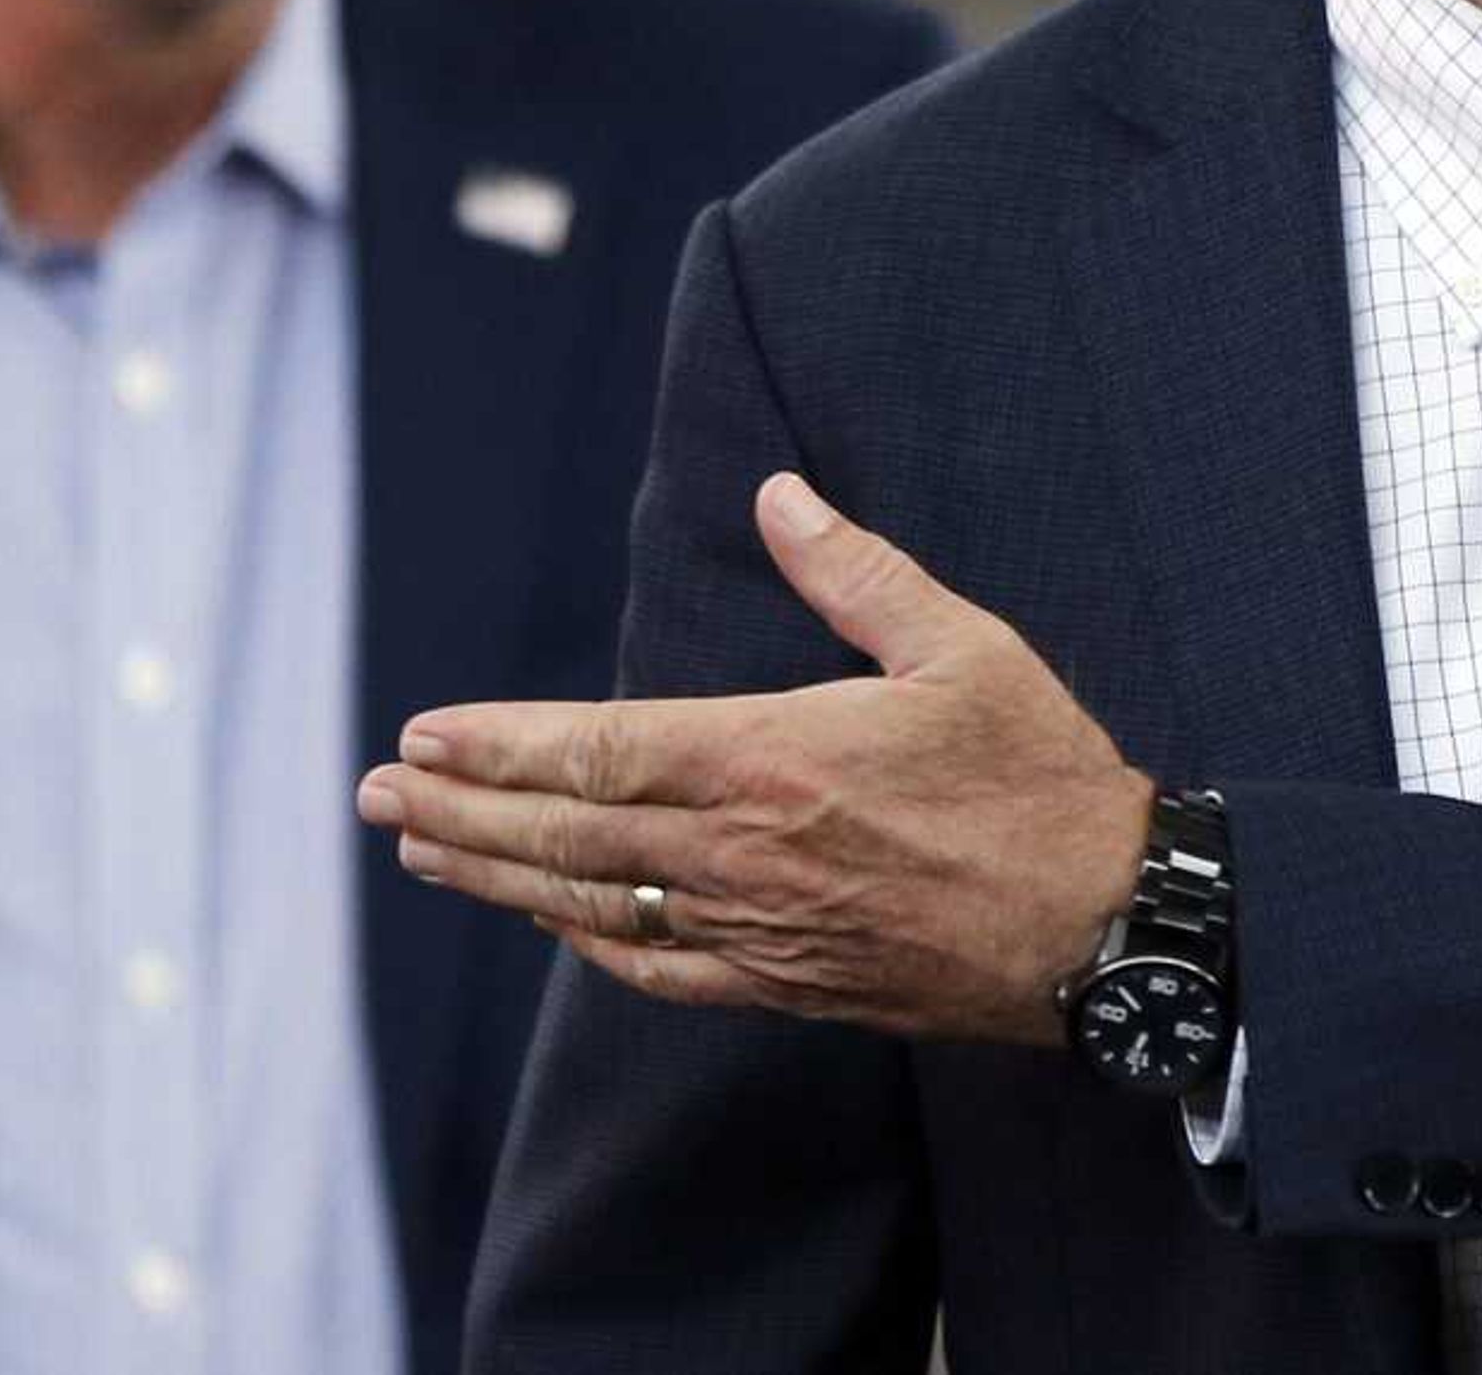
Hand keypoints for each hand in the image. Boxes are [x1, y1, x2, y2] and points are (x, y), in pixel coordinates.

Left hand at [356, 472, 1153, 1044]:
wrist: (1108, 928)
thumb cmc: (1042, 777)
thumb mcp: (961, 646)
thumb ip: (854, 570)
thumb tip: (777, 495)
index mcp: (773, 758)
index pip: (595, 753)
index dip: (496, 748)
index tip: (422, 735)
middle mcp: (744, 852)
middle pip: (566, 837)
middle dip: (457, 813)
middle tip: (372, 796)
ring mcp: (760, 929)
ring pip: (593, 905)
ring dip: (495, 879)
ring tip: (420, 853)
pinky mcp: (791, 985)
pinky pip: (661, 970)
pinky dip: (589, 944)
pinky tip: (550, 924)